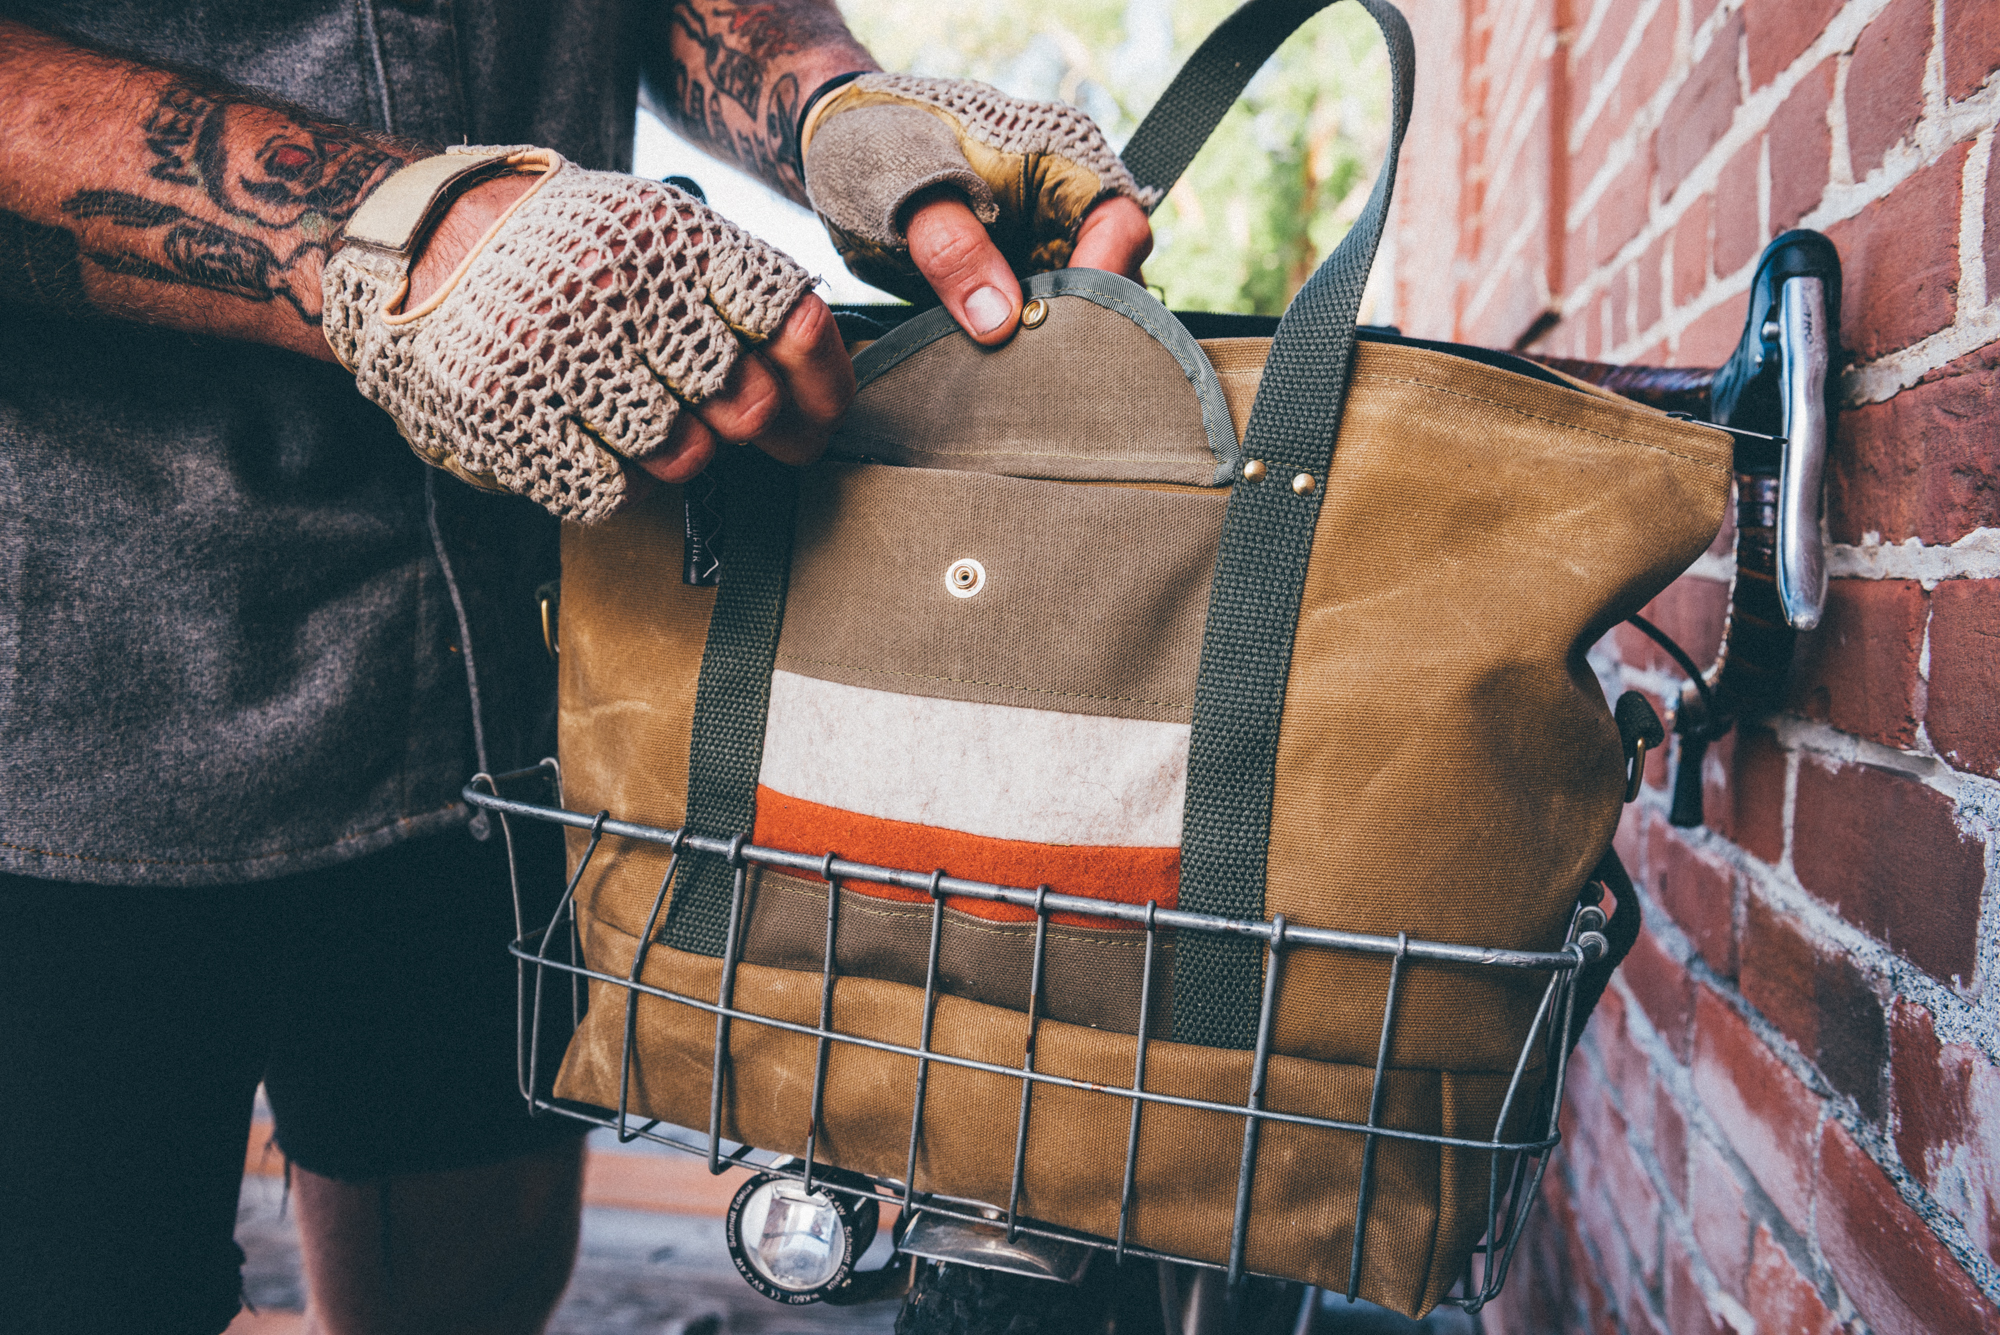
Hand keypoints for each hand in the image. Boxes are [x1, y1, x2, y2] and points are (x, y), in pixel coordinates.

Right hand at [325, 148, 854, 522]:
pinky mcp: (509, 410)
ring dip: (673, 452)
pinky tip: (590, 436)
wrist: (431, 248)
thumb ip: (744, 300)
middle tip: (701, 404)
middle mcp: (619, 287)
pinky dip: (618, 478)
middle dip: (738, 424)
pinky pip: (615, 490)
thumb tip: (823, 397)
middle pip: (746, 408)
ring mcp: (560, 351)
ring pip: (684, 458)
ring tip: (628, 407)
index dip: (821, 385)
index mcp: (673, 238)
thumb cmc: (577, 257)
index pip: (794, 322)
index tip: (813, 417)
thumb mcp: (663, 237)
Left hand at [801, 74, 1158, 343]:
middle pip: (1109, 280)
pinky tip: (992, 378)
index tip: (1051, 325)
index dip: (1101, 279)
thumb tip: (1000, 320)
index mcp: (1059, 162)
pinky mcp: (1014, 284)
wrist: (837, 147)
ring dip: (1045, 346)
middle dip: (1076, 328)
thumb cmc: (875, 145)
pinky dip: (1017, 352)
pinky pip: (1033, 325)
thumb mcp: (904, 187)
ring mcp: (1042, 250)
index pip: (1118, 228)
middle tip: (1030, 371)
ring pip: (1075, 311)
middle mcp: (1065, 209)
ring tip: (1010, 381)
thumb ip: (952, 248)